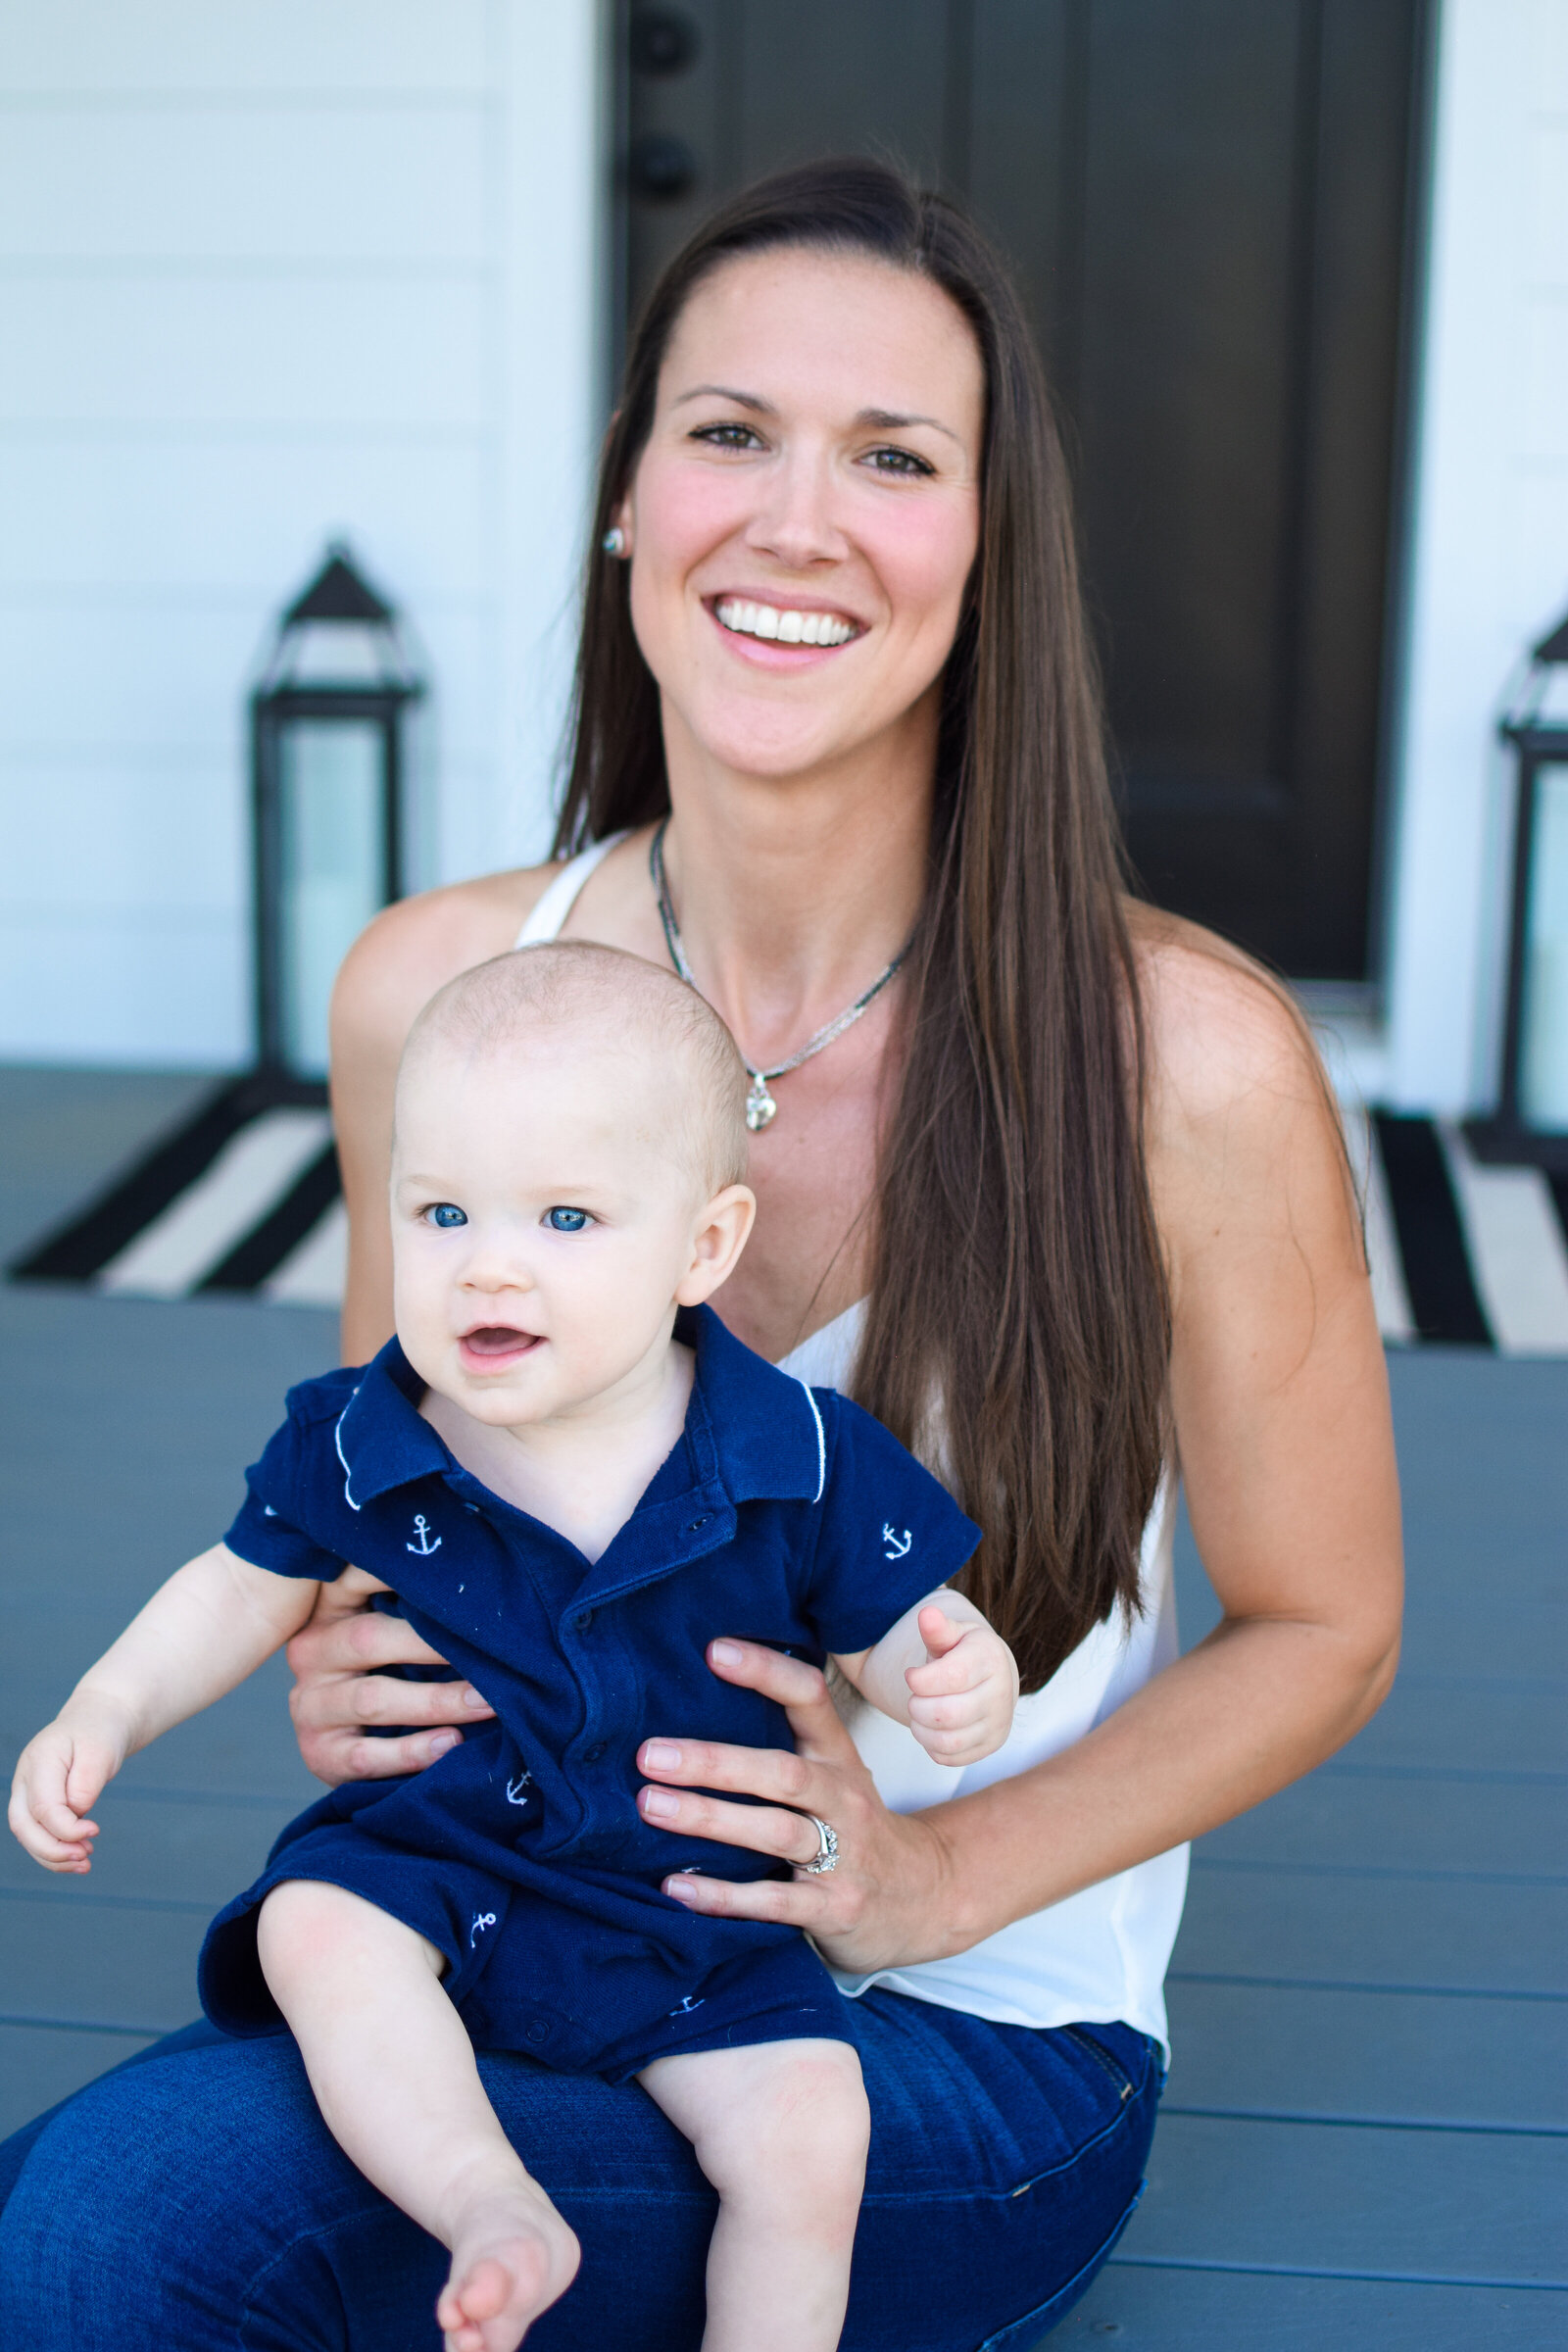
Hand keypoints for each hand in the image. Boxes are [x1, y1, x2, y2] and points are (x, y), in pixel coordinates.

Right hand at [9, 1693, 132, 1872]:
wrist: (98, 1720)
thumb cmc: (101, 1733)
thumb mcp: (101, 1751)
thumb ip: (86, 1783)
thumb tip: (76, 1814)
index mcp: (39, 1759)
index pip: (43, 1807)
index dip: (66, 1828)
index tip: (95, 1831)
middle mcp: (24, 1777)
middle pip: (24, 1825)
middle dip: (53, 1850)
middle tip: (86, 1857)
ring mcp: (25, 1790)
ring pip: (26, 1834)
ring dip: (52, 1856)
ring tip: (85, 1864)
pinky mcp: (34, 1803)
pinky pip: (37, 1833)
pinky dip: (54, 1851)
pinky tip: (78, 1858)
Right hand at [286, 1567, 494, 1785]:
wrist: (364, 1744)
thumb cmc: (399, 1667)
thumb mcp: (398, 1624)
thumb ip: (417, 1596)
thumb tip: (473, 1561)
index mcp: (331, 1608)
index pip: (354, 1577)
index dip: (393, 1568)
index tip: (452, 1565)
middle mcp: (312, 1650)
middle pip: (369, 1638)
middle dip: (434, 1646)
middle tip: (494, 1649)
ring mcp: (311, 1705)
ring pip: (374, 1700)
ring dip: (437, 1702)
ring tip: (486, 1702)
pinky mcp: (321, 1754)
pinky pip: (365, 1756)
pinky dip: (411, 1752)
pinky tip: (450, 1745)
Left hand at [635, 1640, 969, 1975]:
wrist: (924, 1896)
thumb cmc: (855, 1825)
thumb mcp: (836, 1775)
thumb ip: (784, 1745)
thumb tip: (692, 1704)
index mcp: (837, 1757)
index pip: (809, 1698)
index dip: (766, 1671)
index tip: (713, 1651)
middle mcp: (843, 1798)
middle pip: (782, 1772)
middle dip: (714, 1762)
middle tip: (651, 1755)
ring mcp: (844, 1855)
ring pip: (775, 1831)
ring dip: (710, 1819)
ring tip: (652, 1807)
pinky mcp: (833, 1908)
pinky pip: (775, 1900)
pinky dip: (724, 1896)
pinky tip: (677, 1886)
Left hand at [903, 1606, 1019, 1766]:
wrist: (993, 1677)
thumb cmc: (965, 1653)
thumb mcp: (953, 1635)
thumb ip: (938, 1629)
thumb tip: (927, 1615)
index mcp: (991, 1659)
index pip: (951, 1677)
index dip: (920, 1679)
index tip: (912, 1675)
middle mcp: (1001, 1694)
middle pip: (946, 1714)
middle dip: (917, 1707)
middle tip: (915, 1697)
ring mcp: (998, 1724)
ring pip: (947, 1741)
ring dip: (921, 1729)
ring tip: (919, 1713)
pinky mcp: (990, 1746)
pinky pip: (950, 1758)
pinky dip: (930, 1745)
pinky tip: (932, 1727)